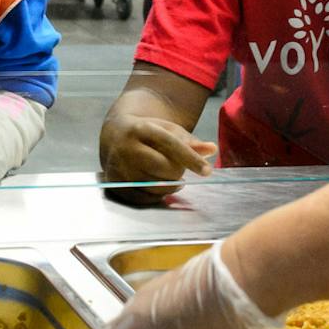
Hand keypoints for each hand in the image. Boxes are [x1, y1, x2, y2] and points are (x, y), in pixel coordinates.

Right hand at [101, 114, 217, 203]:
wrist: (115, 134)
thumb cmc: (148, 132)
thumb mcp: (169, 130)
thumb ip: (191, 141)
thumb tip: (212, 149)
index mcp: (142, 129)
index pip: (171, 146)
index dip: (191, 159)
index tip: (207, 171)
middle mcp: (127, 148)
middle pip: (166, 170)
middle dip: (178, 171)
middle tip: (176, 166)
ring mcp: (119, 167)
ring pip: (157, 187)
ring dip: (169, 185)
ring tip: (166, 173)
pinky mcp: (115, 183)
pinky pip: (145, 199)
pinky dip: (156, 195)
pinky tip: (158, 184)